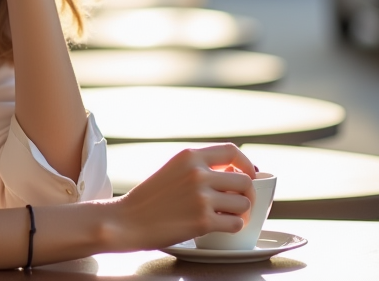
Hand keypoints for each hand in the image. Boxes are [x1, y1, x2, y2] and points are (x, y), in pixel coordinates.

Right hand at [104, 144, 256, 251]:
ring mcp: (201, 197)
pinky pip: (236, 224)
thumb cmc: (149, 198)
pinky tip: (221, 226)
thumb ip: (199, 168)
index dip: (247, 165)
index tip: (250, 175)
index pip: (232, 152)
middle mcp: (198, 173)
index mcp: (189, 156)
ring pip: (244, 204)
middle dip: (247, 194)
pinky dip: (233, 227)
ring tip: (227, 216)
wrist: (128, 220)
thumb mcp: (172, 170)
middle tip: (239, 204)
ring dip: (240, 213)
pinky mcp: (203, 221)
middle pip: (245, 181)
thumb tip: (234, 174)